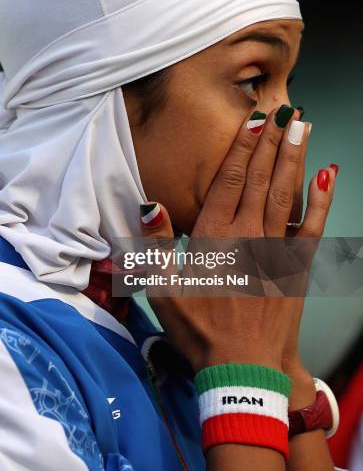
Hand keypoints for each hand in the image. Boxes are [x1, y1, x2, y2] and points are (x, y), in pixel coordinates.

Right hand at [140, 106, 336, 374]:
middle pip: (261, 178)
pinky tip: (328, 175)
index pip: (230, 180)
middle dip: (273, 141)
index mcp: (215, 237)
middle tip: (285, 109)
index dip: (243, 146)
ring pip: (287, 193)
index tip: (256, 119)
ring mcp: (277, 249)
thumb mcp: (163, 290)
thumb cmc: (199, 329)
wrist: (243, 369)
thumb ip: (155, 245)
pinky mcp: (297, 265)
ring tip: (303, 127)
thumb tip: (150, 204)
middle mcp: (249, 235)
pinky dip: (322, 198)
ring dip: (296, 157)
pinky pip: (313, 225)